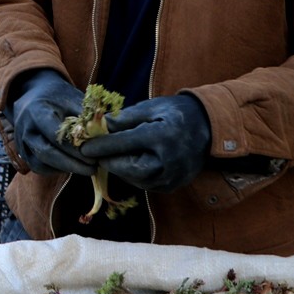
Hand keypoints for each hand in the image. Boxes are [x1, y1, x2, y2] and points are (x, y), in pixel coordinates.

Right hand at [7, 70, 96, 176]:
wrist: (33, 92)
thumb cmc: (57, 96)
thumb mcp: (73, 99)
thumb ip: (86, 118)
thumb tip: (107, 136)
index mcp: (37, 111)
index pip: (55, 136)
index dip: (75, 150)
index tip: (94, 157)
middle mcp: (25, 127)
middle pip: (46, 153)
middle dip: (71, 164)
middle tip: (92, 168)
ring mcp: (21, 140)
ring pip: (41, 163)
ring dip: (64, 169)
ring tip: (85, 168)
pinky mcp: (22, 150)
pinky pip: (38, 166)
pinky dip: (55, 169)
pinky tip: (71, 165)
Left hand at [80, 94, 210, 192]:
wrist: (209, 128)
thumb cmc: (175, 113)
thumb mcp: (150, 107)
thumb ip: (124, 118)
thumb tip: (99, 126)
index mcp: (161, 136)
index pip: (123, 144)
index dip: (101, 146)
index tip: (84, 147)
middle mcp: (168, 160)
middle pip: (128, 167)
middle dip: (108, 160)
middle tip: (92, 154)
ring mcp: (173, 176)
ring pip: (135, 179)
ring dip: (119, 169)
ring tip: (107, 158)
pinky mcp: (173, 185)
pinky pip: (146, 184)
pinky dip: (133, 175)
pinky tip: (125, 164)